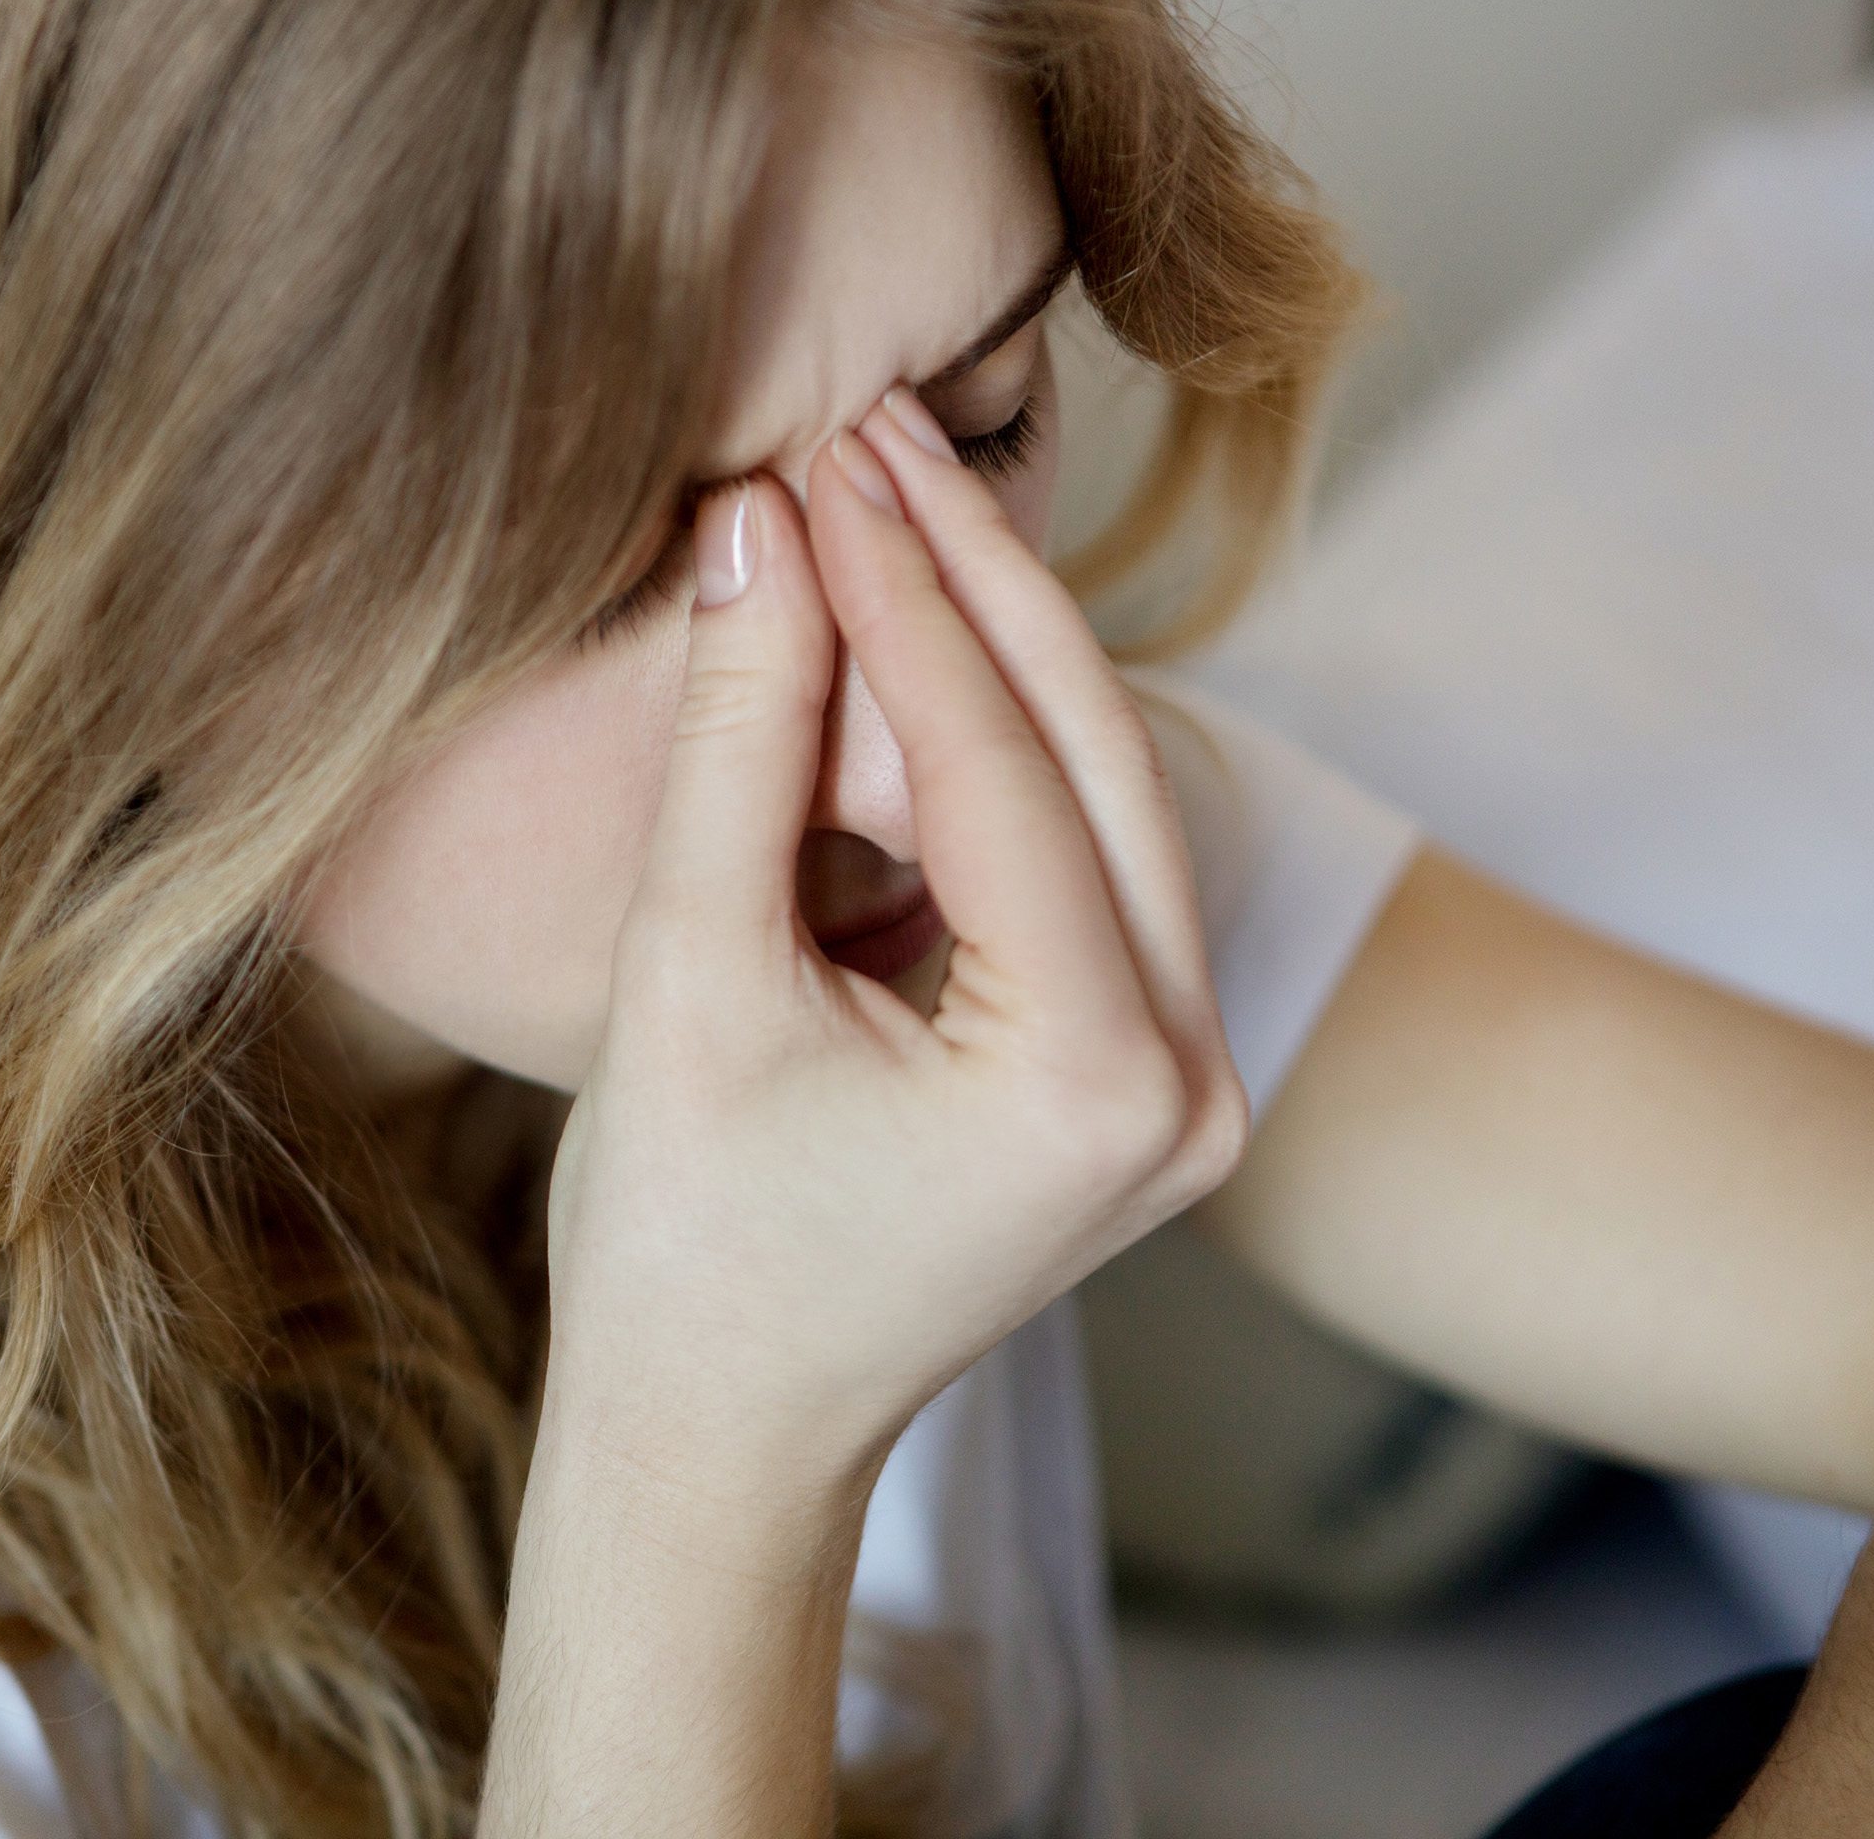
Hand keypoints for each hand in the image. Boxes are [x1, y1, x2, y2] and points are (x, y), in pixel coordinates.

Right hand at [542, 382, 1248, 1503]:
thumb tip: (755, 525)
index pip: (999, 763)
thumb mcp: (690, 976)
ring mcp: (1187, 1081)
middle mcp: (1192, 1079)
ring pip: (1102, 790)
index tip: (817, 453)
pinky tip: (909, 640)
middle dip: (973, 582)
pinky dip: (994, 749)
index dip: (901, 588)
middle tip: (862, 439)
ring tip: (872, 512)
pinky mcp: (1143, 1069)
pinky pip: (1081, 857)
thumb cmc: (681, 1248)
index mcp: (1099, 1081)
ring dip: (990, 652)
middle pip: (1095, 752)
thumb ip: (739, 741)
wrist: (719, 1433)